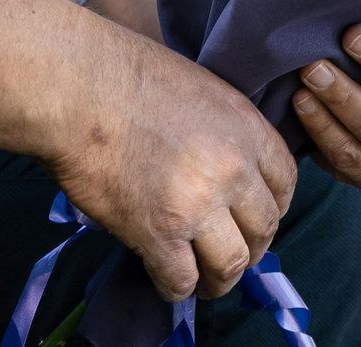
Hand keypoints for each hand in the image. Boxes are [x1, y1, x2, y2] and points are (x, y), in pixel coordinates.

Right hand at [42, 25, 296, 303]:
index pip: (285, 180)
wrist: (74, 86)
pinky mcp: (157, 233)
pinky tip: (167, 281)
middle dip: (252, 248)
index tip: (255, 217)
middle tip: (232, 255)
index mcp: (244, 126)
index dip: (273, 206)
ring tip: (205, 282)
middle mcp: (231, 168)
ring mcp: (197, 204)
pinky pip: (180, 280)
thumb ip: (218, 126)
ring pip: (230, 264)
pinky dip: (176, 288)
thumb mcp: (195, 85)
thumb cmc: (120, 71)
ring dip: (219, 280)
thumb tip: (217, 160)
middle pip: (264, 228)